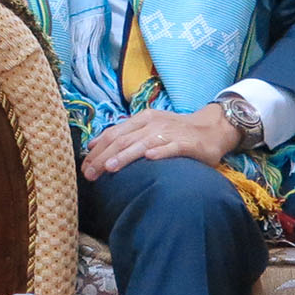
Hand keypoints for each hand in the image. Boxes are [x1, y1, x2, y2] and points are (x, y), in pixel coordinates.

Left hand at [80, 104, 240, 180]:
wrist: (211, 127)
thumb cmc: (175, 130)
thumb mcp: (147, 127)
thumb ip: (123, 134)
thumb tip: (94, 144)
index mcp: (140, 119)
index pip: (113, 134)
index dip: (96, 150)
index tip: (83, 166)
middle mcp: (152, 124)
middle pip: (123, 140)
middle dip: (103, 157)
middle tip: (90, 174)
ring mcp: (170, 133)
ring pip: (143, 143)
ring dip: (125, 155)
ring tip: (110, 167)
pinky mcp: (187, 143)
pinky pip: (172, 147)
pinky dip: (160, 152)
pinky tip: (149, 158)